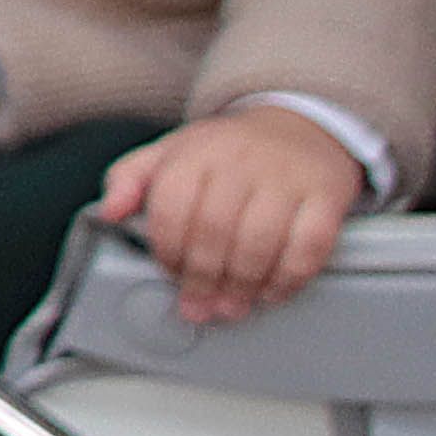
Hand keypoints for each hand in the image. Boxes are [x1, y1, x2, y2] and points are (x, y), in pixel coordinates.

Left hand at [99, 104, 364, 325]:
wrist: (299, 127)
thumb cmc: (227, 151)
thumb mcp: (170, 152)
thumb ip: (130, 179)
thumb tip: (109, 211)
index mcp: (197, 151)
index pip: (172, 206)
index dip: (167, 249)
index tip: (169, 273)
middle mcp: (241, 160)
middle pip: (214, 230)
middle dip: (202, 279)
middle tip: (198, 306)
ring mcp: (286, 177)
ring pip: (260, 241)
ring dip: (242, 286)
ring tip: (231, 307)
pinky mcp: (325, 195)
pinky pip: (309, 246)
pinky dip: (289, 278)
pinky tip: (272, 293)